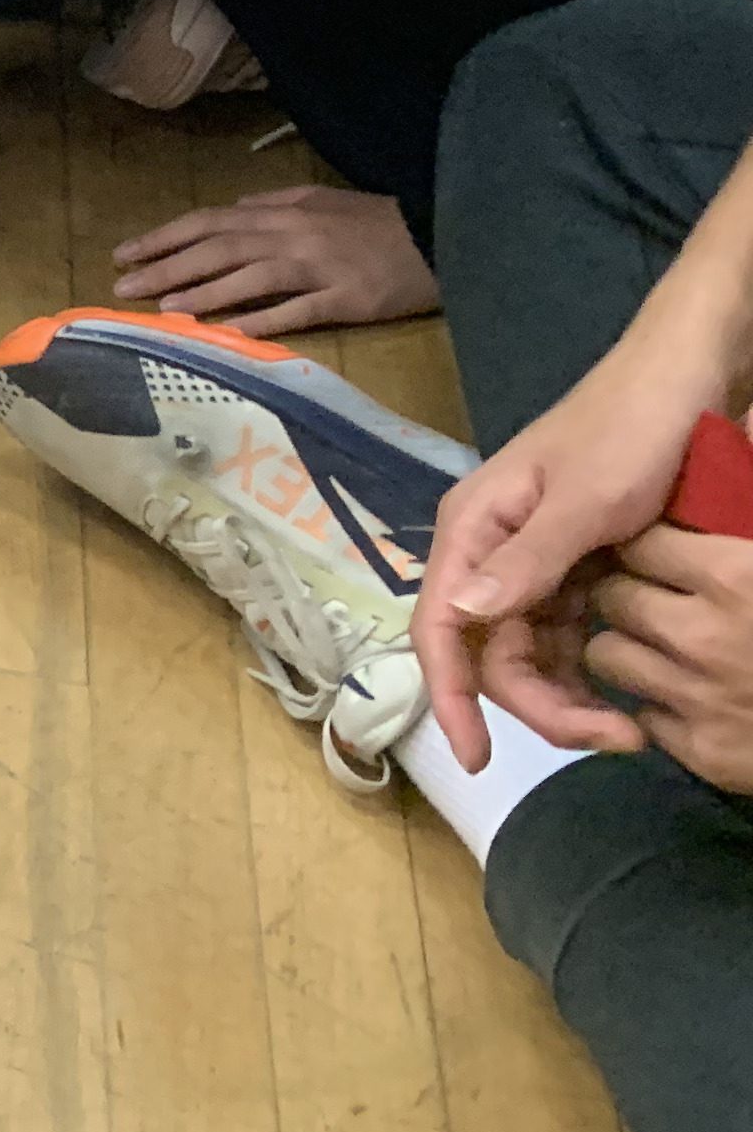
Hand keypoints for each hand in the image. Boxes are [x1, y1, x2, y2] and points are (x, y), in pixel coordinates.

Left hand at [109, 184, 435, 336]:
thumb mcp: (322, 200)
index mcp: (282, 213)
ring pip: (248, 279)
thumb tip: (231, 211)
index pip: (209, 223)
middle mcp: (292, 236)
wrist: (442, 235)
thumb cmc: (378, 221)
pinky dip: (260, 321)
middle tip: (124, 286)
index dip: (165, 237)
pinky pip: (295, 312)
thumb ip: (273, 205)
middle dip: (167, 267)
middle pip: (218, 250)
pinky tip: (227, 334)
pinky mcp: (344, 299)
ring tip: (161, 308)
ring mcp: (318, 268)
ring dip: (202, 293)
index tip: (125, 253)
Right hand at [416, 317, 728, 765]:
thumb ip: (526, 559)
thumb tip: (463, 616)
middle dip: (537, 706)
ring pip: (527, 653)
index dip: (451, 695)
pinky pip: (565, 636)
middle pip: (488, 652)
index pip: (442, 626)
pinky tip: (625, 691)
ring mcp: (531, 561)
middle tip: (613, 740)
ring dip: (567, 697)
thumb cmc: (632, 428)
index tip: (477, 755)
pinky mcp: (571, 566)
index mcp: (475, 528)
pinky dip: (588, 670)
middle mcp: (490, 550)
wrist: (689, 375)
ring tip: (629, 727)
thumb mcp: (588, 498)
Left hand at [579, 522, 752, 792]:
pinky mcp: (702, 753)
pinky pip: (641, 713)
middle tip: (654, 590)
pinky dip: (657, 701)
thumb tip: (744, 436)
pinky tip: (691, 692)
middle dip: (627, 588)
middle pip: (611, 595)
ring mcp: (697, 699)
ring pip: (608, 654)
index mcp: (737, 578)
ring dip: (630, 644)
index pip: (640, 542)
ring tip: (662, 640)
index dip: (646, 540)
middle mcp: (702, 637)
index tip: (658, 544)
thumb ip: (748, 505)